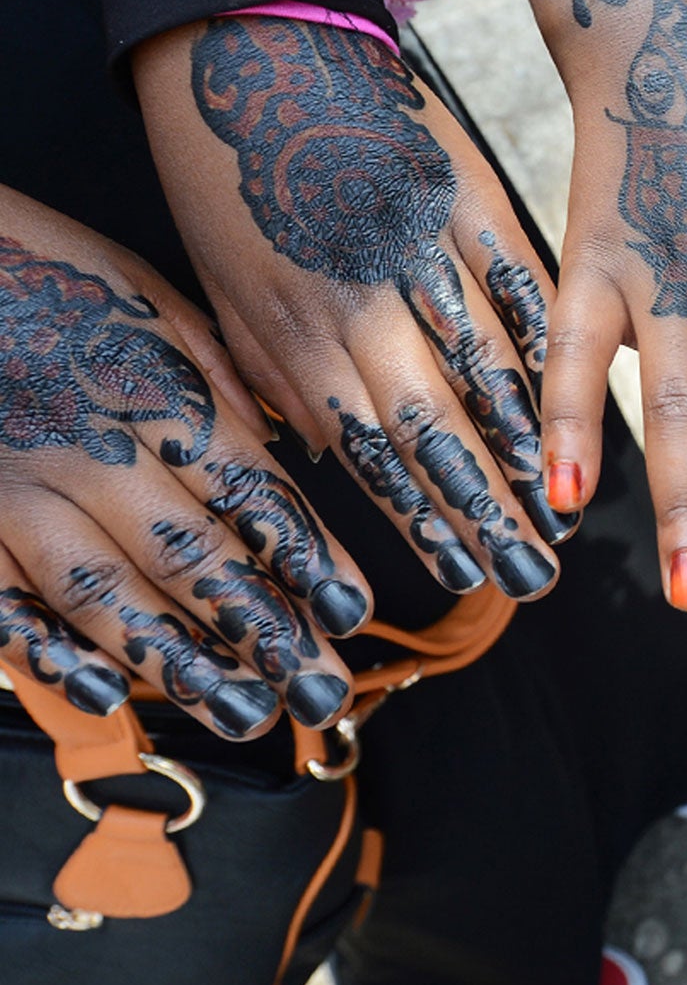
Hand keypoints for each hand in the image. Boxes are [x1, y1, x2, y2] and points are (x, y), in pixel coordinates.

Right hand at [0, 188, 367, 738]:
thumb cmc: (48, 270)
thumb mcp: (151, 298)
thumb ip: (218, 375)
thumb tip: (290, 443)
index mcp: (156, 390)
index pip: (250, 490)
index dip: (306, 558)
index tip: (355, 614)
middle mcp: (92, 446)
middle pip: (193, 557)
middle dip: (265, 633)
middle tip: (323, 693)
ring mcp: (15, 486)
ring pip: (107, 592)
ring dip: (181, 662)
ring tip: (247, 714)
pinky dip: (47, 652)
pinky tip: (103, 694)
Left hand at [135, 16, 569, 602]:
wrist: (246, 38)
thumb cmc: (226, 169)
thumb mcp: (225, 284)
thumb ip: (279, 370)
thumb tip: (328, 449)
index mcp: (289, 328)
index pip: (365, 446)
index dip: (420, 517)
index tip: (466, 575)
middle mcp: (354, 299)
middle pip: (430, 425)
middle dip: (482, 510)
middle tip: (532, 578)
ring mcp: (416, 246)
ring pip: (482, 364)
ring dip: (528, 444)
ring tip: (565, 506)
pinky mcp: (462, 193)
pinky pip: (515, 283)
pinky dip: (551, 343)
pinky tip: (583, 390)